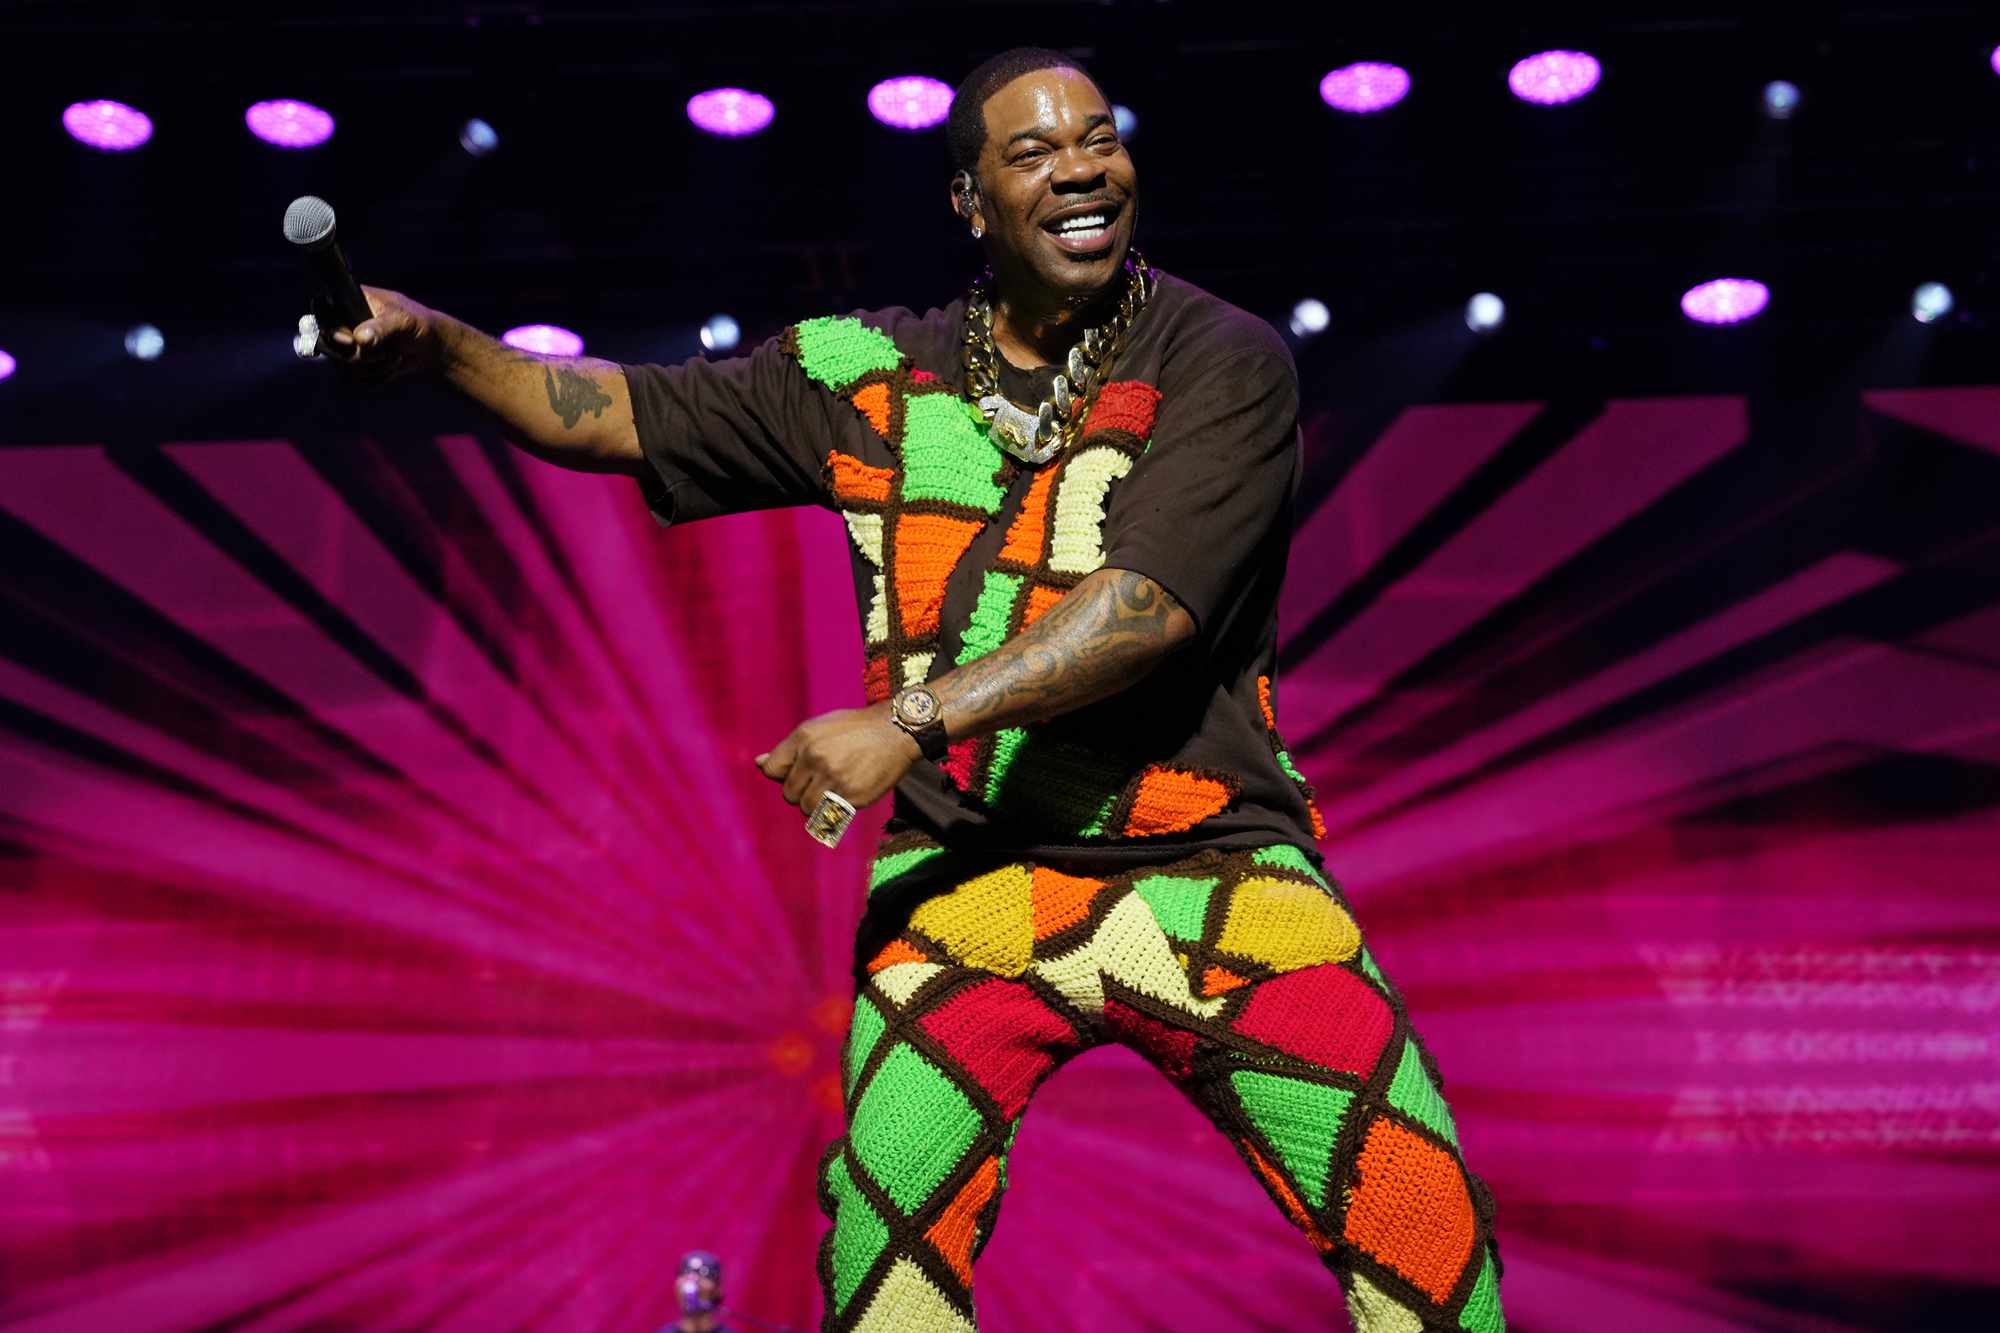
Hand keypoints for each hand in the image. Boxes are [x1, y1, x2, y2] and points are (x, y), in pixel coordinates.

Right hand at [303, 285, 445, 383]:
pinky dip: (376, 377)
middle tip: (381, 354)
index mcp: (350, 301)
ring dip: (371, 367)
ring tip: (394, 357)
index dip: (329, 328)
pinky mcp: (356, 365)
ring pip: (341, 365)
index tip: (350, 342)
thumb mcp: (404, 321)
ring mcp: (348, 345)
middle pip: (326, 344)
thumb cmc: (419, 324)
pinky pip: (355, 379)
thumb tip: (360, 339)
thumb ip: (382, 327)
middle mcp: (343, 323)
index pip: (321, 310)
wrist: (432, 349)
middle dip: (356, 355)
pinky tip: (393, 367)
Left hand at [756, 705, 921, 814]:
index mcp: (804, 738)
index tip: (799, 773)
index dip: (783, 775)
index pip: (771, 769)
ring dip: (817, 804)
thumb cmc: (855, 729)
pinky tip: (848, 794)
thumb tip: (758, 763)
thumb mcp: (819, 727)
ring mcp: (834, 778)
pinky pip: (829, 815)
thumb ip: (790, 748)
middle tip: (822, 780)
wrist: (895, 730)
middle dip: (802, 791)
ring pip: (807, 808)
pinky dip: (834, 811)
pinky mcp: (852, 796)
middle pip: (789, 793)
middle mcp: (815, 758)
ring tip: (833, 790)